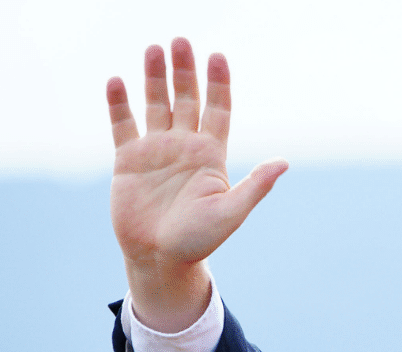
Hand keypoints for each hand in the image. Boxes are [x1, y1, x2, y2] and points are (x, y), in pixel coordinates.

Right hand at [107, 38, 287, 331]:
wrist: (160, 259)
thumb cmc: (199, 240)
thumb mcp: (231, 213)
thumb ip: (255, 186)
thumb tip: (284, 162)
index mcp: (211, 155)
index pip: (217, 109)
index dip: (218, 83)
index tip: (218, 56)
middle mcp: (185, 146)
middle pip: (187, 98)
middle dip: (184, 71)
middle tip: (181, 41)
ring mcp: (156, 150)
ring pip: (157, 104)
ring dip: (154, 77)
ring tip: (153, 48)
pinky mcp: (128, 160)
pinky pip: (123, 125)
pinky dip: (120, 104)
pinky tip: (117, 81)